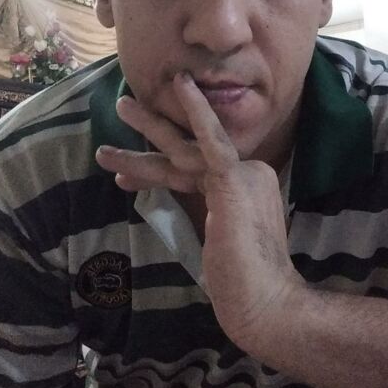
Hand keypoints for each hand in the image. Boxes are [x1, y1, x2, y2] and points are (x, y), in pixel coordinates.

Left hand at [96, 72, 305, 351]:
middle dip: (152, 133)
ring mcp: (243, 172)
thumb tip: (196, 209)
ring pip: (187, 147)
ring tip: (122, 104)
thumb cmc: (241, 283)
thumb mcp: (220, 240)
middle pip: (189, 152)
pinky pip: (211, 137)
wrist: (264, 302)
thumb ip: (209, 215)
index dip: (157, 172)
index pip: (195, 171)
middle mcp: (248, 172)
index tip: (126, 177)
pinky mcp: (234, 177)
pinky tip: (182, 86)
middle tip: (123, 107)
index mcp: (245, 187)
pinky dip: (197, 110)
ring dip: (151, 126)